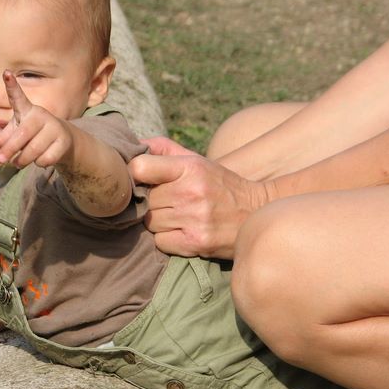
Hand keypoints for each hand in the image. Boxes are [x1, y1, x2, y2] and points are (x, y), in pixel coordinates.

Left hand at [0, 71, 73, 167]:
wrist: (62, 141)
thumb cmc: (31, 135)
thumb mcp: (13, 135)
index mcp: (26, 110)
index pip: (17, 97)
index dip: (12, 85)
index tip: (6, 73)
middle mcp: (40, 115)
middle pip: (22, 134)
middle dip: (9, 149)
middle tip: (0, 160)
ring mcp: (54, 127)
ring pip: (33, 150)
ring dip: (23, 160)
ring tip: (20, 161)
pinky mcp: (63, 140)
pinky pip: (45, 158)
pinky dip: (38, 164)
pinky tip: (41, 158)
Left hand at [129, 137, 267, 258]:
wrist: (255, 213)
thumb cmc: (219, 185)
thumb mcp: (197, 160)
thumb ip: (164, 149)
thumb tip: (133, 145)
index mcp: (191, 167)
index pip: (140, 168)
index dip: (135, 174)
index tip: (142, 179)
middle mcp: (191, 192)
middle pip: (145, 200)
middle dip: (150, 201)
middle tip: (166, 201)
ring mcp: (193, 219)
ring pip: (149, 222)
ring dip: (157, 221)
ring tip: (176, 216)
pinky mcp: (194, 243)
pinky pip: (159, 241)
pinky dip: (165, 238)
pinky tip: (181, 231)